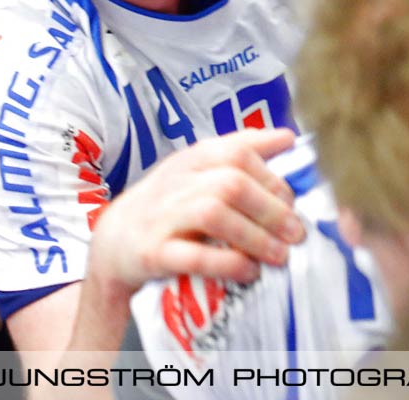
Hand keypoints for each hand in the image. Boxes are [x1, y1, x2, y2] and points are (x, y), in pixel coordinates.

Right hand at [87, 129, 303, 291]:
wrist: (112, 243)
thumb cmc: (168, 206)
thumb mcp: (198, 171)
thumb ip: (241, 152)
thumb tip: (288, 138)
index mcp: (192, 160)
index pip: (237, 153)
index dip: (271, 175)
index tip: (292, 199)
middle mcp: (176, 183)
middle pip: (231, 184)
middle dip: (271, 209)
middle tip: (296, 233)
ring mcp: (162, 217)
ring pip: (214, 215)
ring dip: (255, 236)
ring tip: (279, 254)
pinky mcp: (153, 253)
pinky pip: (194, 256)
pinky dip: (227, 264)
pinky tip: (249, 271)